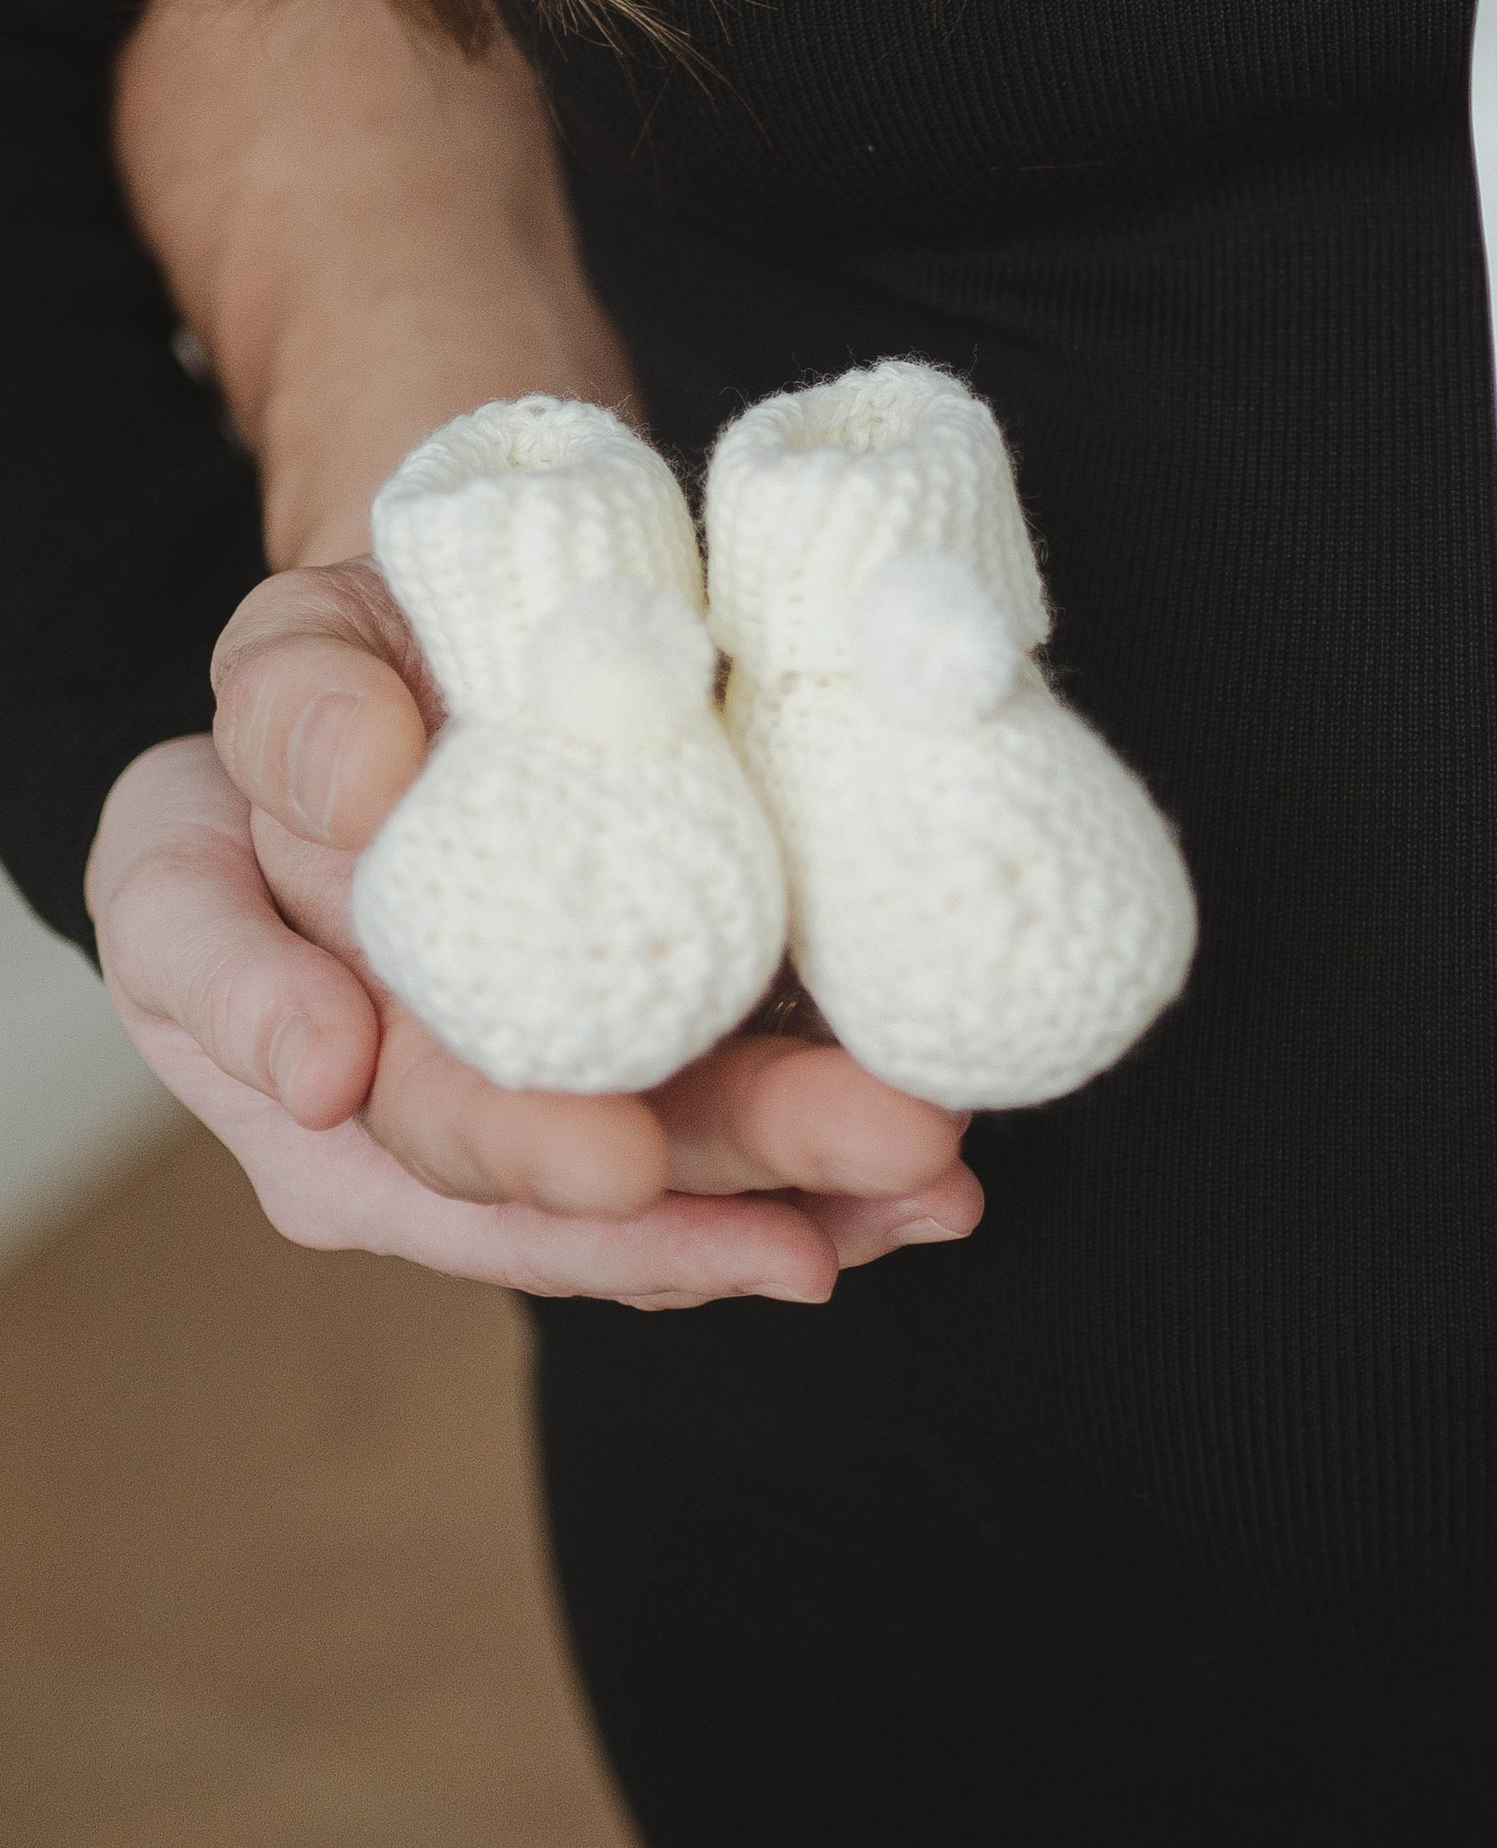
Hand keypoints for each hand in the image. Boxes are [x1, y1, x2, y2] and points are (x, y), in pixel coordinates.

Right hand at [87, 562, 981, 1305]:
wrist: (497, 706)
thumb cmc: (372, 684)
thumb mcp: (302, 646)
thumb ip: (296, 700)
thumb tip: (354, 782)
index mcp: (217, 958)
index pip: (222, 994)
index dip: (275, 1028)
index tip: (339, 1062)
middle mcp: (346, 1083)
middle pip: (461, 1147)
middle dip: (614, 1182)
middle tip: (724, 1181)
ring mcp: (498, 1121)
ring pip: (614, 1201)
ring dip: (768, 1198)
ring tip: (908, 1180)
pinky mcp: (640, 1125)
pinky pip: (717, 1186)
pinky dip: (825, 1195)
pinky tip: (928, 1201)